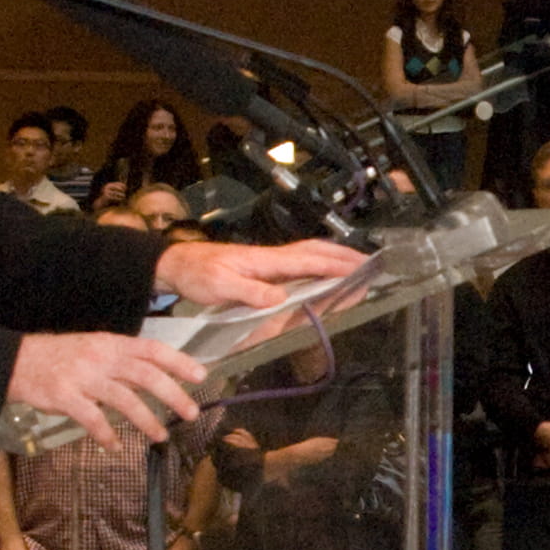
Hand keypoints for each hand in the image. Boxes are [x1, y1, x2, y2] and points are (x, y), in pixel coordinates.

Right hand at [7, 332, 207, 446]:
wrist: (17, 361)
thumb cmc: (60, 358)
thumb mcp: (94, 350)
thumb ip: (123, 363)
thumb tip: (155, 380)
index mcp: (111, 344)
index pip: (152, 349)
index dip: (178, 361)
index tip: (201, 375)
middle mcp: (101, 358)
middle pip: (145, 374)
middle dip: (172, 394)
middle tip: (191, 412)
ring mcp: (83, 377)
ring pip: (124, 399)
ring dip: (146, 419)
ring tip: (161, 435)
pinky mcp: (65, 397)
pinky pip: (92, 418)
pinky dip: (107, 435)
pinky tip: (116, 448)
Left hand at [155, 237, 371, 312]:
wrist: (179, 264)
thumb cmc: (198, 274)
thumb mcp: (219, 286)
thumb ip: (250, 292)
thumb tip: (280, 299)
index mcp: (266, 261)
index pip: (308, 262)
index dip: (335, 267)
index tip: (358, 271)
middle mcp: (272, 257)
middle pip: (315, 251)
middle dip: (344, 255)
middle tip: (370, 264)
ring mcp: (270, 261)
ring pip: (310, 254)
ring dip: (335, 257)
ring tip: (358, 266)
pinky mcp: (265, 267)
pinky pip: (300, 263)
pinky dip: (320, 264)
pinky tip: (326, 273)